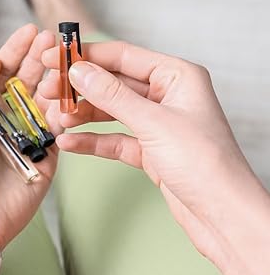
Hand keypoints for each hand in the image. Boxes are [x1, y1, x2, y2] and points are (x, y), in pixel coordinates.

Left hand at [0, 24, 57, 250]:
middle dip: (40, 57)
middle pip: (29, 79)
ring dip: (56, 76)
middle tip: (53, 36)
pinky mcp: (48, 152)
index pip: (5, 70)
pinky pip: (60, 125)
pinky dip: (66, 106)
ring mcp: (30, 133)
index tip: (31, 29)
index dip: (17, 49)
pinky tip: (71, 85)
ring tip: (64, 55)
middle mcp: (9, 117)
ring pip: (47, 98)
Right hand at [40, 41, 269, 274]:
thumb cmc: (206, 165)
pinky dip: (92, 140)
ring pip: (110, 110)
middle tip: (50, 90)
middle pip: (113, 83)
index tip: (56, 57)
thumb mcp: (154, 123)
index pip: (122, 56)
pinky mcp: (149, 148)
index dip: (86, 55)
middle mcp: (166, 95)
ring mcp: (156, 122)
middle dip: (80, 87)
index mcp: (176, 76)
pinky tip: (70, 142)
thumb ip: (112, 95)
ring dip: (83, 114)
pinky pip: (113, 138)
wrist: (223, 218)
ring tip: (58, 117)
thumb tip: (80, 72)